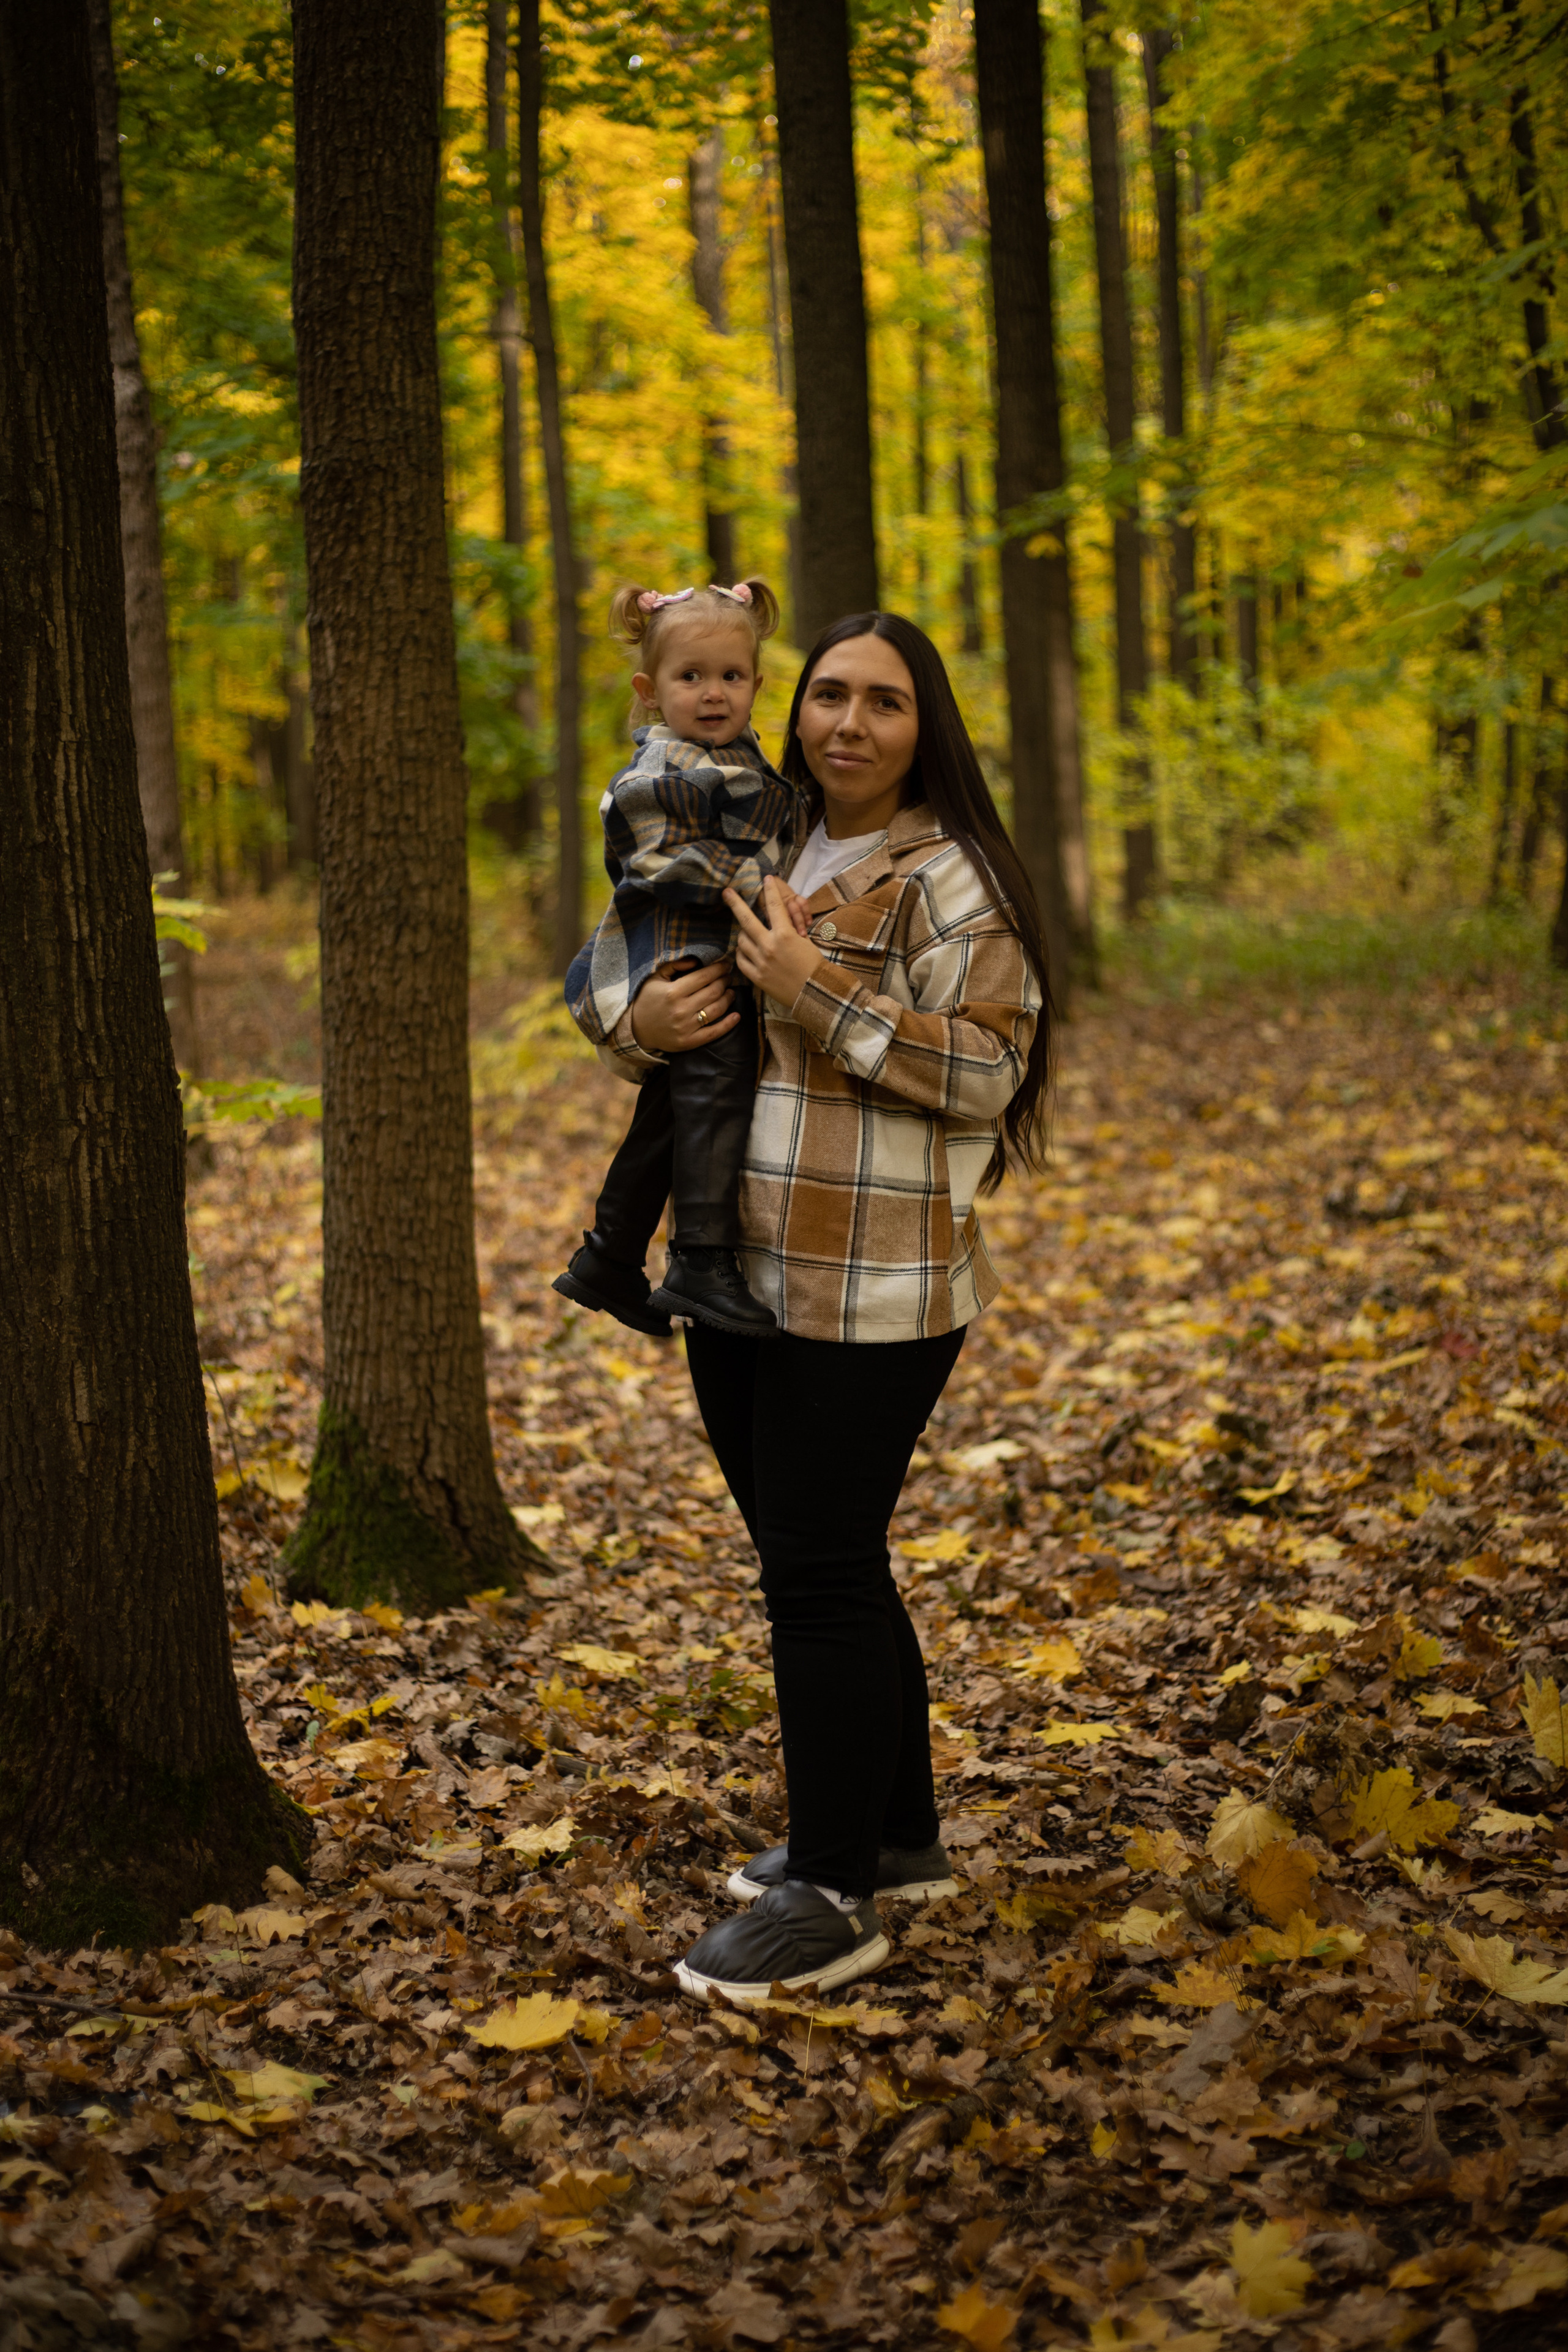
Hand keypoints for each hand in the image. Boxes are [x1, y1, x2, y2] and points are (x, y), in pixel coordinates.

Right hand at [630, 958, 738, 1053]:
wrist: (636, 1030)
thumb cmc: (647, 1000)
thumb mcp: (655, 978)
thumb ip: (674, 965)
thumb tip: (696, 960)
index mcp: (673, 991)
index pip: (704, 977)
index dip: (718, 969)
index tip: (726, 964)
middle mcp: (681, 1009)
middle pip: (713, 992)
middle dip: (725, 981)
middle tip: (728, 977)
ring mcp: (686, 1027)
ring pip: (716, 1010)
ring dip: (728, 998)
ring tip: (731, 992)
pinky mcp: (689, 1042)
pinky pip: (714, 1033)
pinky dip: (728, 1024)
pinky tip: (737, 1016)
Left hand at [723, 877, 824, 1005]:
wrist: (815, 993)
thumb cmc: (813, 966)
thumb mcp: (804, 942)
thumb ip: (787, 929)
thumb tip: (775, 918)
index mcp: (785, 935)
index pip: (774, 906)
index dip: (770, 890)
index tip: (765, 879)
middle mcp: (770, 946)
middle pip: (746, 920)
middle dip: (735, 903)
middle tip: (727, 892)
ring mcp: (761, 962)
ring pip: (742, 941)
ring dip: (743, 935)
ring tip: (748, 934)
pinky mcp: (756, 977)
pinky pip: (741, 960)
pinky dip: (742, 953)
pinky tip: (746, 951)